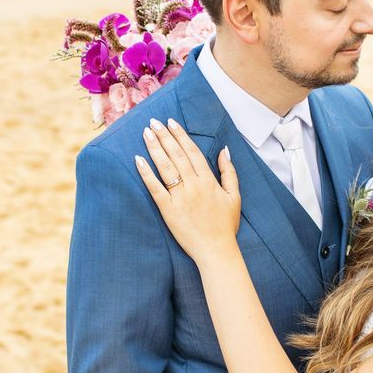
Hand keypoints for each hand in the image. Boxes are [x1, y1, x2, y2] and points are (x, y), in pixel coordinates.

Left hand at [134, 118, 240, 267]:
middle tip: (153, 122)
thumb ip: (229, 172)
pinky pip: (155, 189)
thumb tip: (224, 150)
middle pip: (176, 155)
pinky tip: (138, 160)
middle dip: (164, 136)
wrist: (216, 251)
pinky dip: (146, 174)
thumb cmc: (226, 225)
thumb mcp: (234, 196)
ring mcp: (180, 198)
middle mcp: (194, 186)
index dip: (181, 135)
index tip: (171, 122)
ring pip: (166, 167)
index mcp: (209, 181)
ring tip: (146, 133)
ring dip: (155, 148)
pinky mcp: (168, 210)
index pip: (192, 152)